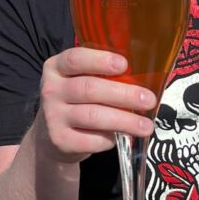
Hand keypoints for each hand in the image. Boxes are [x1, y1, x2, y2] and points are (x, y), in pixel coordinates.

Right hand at [33, 47, 156, 164]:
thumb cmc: (77, 101)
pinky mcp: (60, 140)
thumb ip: (101, 74)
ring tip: (146, 125)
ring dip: (124, 120)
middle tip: (148, 100)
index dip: (100, 60)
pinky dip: (110, 138)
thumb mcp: (80, 80)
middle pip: (89, 89)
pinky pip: (92, 139)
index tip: (124, 65)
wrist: (53, 136)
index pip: (75, 59)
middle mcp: (50, 90)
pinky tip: (120, 136)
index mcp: (56, 67)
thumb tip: (141, 76)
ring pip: (93, 116)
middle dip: (123, 94)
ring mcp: (53, 116)